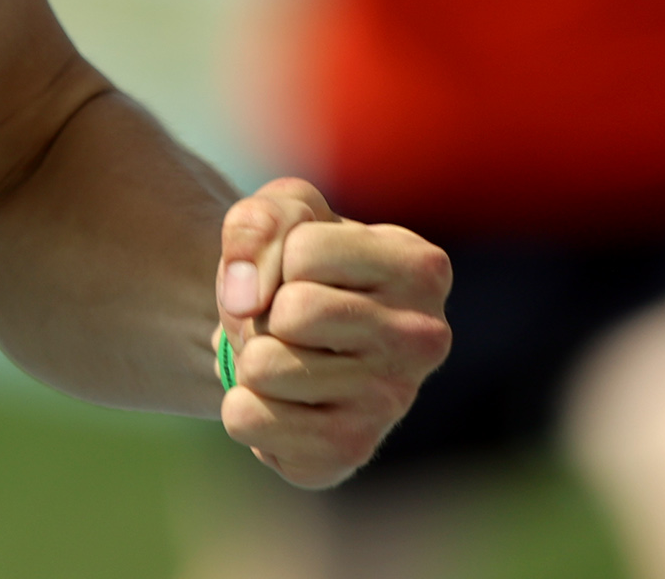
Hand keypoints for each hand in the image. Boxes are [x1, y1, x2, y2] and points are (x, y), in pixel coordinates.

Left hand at [216, 177, 450, 486]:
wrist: (294, 341)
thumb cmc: (298, 266)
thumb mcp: (283, 213)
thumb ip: (258, 224)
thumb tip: (246, 299)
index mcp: (421, 268)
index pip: (302, 249)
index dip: (274, 257)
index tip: (296, 272)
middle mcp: (424, 339)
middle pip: (290, 312)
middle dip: (259, 311)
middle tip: (281, 320)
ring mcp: (393, 402)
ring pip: (262, 366)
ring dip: (248, 357)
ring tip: (284, 355)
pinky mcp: (348, 451)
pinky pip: (246, 419)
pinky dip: (240, 403)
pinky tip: (280, 399)